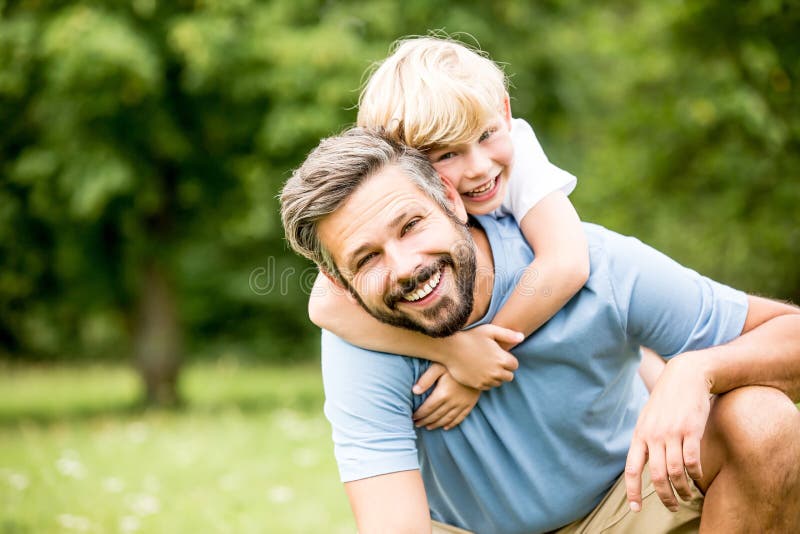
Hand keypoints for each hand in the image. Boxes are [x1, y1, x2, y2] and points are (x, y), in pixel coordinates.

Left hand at [412, 364, 479, 429]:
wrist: (477, 364)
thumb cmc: (454, 363)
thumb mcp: (438, 367)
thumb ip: (426, 379)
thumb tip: (414, 391)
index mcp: (443, 393)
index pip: (428, 408)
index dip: (419, 414)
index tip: (413, 417)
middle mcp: (452, 402)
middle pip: (436, 415)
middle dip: (425, 421)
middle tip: (417, 424)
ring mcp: (462, 404)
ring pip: (447, 419)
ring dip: (436, 424)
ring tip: (428, 427)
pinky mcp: (470, 404)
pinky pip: (460, 418)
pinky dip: (452, 424)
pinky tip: (446, 427)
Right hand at [441, 325, 521, 389]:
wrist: (450, 348)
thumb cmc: (470, 336)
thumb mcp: (490, 330)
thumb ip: (508, 334)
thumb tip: (522, 337)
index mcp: (502, 359)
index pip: (515, 365)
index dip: (508, 360)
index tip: (500, 355)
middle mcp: (496, 372)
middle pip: (509, 376)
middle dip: (504, 370)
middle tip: (494, 361)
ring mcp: (486, 380)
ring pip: (498, 382)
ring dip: (496, 376)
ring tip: (486, 366)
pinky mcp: (477, 385)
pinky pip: (488, 387)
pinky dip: (486, 381)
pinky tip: (479, 372)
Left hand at [625, 353, 710, 512]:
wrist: (685, 376)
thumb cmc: (666, 400)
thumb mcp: (648, 418)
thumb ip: (644, 439)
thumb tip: (641, 461)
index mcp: (640, 435)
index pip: (631, 469)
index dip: (632, 491)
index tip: (636, 508)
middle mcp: (653, 436)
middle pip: (656, 476)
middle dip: (664, 497)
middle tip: (672, 507)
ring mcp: (672, 433)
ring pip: (675, 472)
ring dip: (682, 489)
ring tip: (687, 496)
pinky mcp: (691, 430)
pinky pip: (692, 461)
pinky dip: (695, 474)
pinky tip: (697, 477)